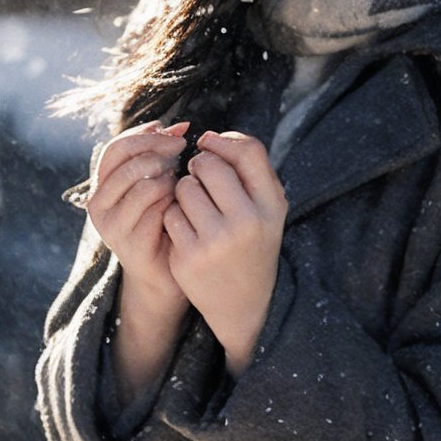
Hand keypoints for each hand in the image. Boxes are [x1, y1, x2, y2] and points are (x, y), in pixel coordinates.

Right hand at [86, 120, 190, 324]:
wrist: (166, 273)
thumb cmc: (166, 221)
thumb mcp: (160, 182)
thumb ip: (162, 154)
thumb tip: (179, 125)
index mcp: (102, 185)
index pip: (116, 147)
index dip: (146, 135)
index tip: (176, 132)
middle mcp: (99, 205)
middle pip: (126, 161)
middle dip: (159, 150)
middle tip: (182, 151)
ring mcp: (112, 227)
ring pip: (141, 184)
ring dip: (168, 179)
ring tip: (180, 185)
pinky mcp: (129, 245)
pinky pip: (155, 210)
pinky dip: (173, 202)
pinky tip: (181, 207)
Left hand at [164, 131, 287, 375]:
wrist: (244, 303)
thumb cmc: (254, 242)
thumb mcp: (268, 208)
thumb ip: (250, 170)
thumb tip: (210, 137)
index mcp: (271, 206)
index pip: (249, 151)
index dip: (224, 141)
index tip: (211, 146)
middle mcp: (246, 222)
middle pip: (209, 165)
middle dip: (199, 167)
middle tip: (201, 179)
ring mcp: (215, 241)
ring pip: (183, 188)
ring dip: (184, 192)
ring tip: (196, 208)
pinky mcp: (188, 257)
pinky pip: (169, 214)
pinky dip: (174, 216)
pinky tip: (187, 229)